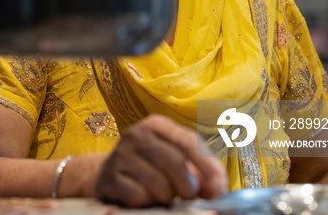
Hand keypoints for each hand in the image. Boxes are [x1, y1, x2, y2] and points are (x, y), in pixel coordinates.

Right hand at [95, 115, 227, 207]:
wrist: (109, 175)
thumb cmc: (151, 167)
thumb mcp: (175, 160)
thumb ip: (200, 171)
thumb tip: (216, 188)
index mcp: (157, 124)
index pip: (189, 140)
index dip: (207, 166)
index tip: (218, 187)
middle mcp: (136, 133)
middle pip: (174, 162)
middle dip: (188, 186)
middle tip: (188, 196)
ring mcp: (120, 155)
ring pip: (158, 183)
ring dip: (167, 196)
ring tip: (163, 194)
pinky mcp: (109, 178)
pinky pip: (139, 196)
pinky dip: (147, 203)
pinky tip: (143, 198)